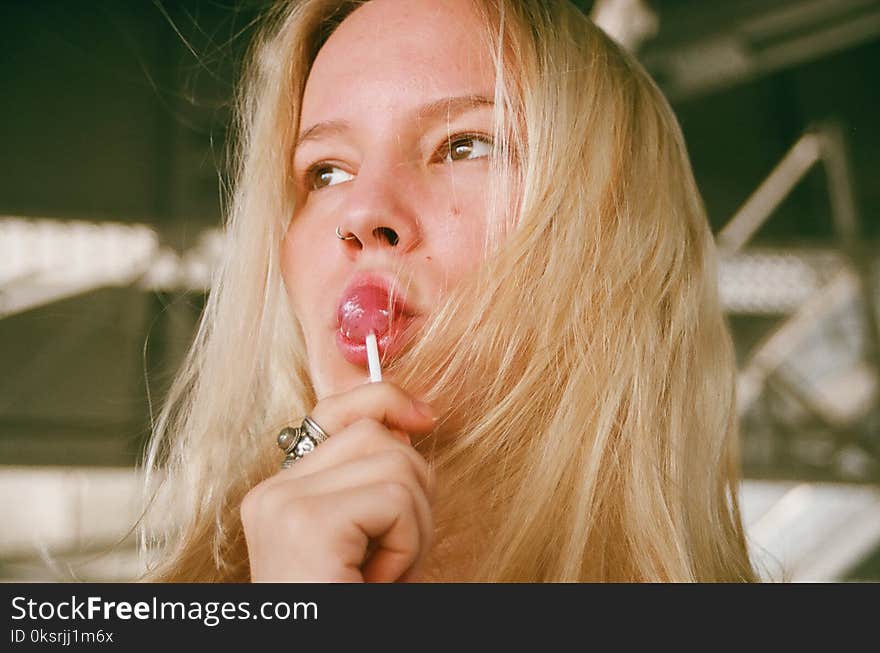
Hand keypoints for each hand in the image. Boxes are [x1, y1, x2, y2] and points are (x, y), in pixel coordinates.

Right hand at [241, 381, 436, 581]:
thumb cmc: (347, 599)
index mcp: (279, 493)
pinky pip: (397, 498)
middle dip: (413, 487)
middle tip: (400, 551)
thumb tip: (410, 421)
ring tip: (391, 572)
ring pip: (396, 461)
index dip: (383, 400)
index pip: (332, 413)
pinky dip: (410, 543)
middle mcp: (272, 493)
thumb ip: (370, 482)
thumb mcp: (360, 540)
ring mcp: (284, 502)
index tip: (424, 419)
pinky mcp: (309, 522)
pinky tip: (382, 580)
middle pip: (373, 432)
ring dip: (416, 524)